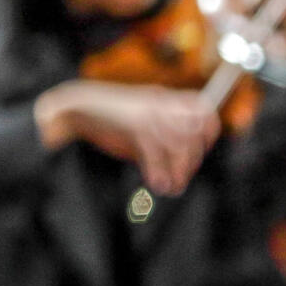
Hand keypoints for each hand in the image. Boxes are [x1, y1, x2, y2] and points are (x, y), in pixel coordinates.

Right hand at [35, 80, 219, 194]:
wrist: (76, 107)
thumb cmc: (109, 116)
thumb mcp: (142, 116)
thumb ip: (163, 131)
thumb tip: (183, 159)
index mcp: (166, 99)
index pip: (204, 110)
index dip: (209, 132)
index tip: (203, 149)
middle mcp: (163, 105)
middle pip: (194, 134)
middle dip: (192, 159)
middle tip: (183, 175)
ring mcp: (150, 116)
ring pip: (179, 146)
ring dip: (179, 171)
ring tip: (172, 186)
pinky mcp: (136, 129)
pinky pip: (156, 156)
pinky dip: (159, 174)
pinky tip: (158, 184)